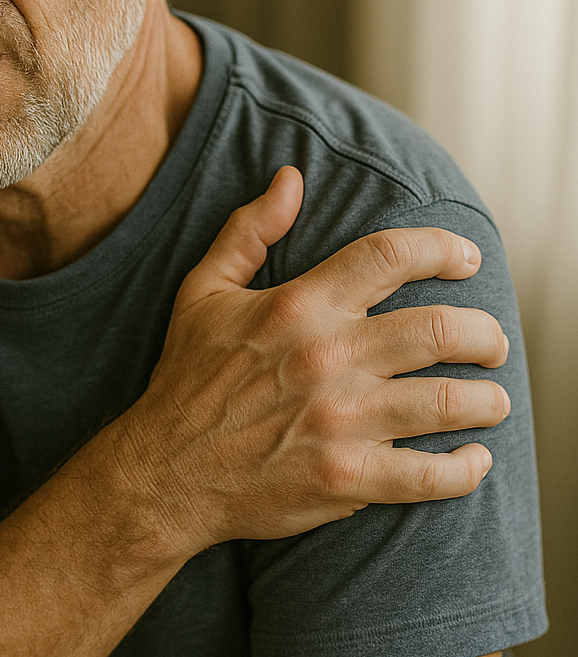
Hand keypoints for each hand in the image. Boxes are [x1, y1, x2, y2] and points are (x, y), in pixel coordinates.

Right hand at [116, 167, 509, 554]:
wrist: (163, 473)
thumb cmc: (186, 381)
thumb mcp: (203, 292)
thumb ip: (249, 231)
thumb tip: (290, 178)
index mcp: (299, 307)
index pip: (390, 257)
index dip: (441, 249)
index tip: (466, 258)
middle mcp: (327, 358)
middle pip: (440, 329)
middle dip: (484, 334)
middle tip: (491, 342)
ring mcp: (340, 421)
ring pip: (447, 402)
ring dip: (486, 400)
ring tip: (492, 399)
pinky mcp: (345, 479)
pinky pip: (428, 476)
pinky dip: (464, 470)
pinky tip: (474, 462)